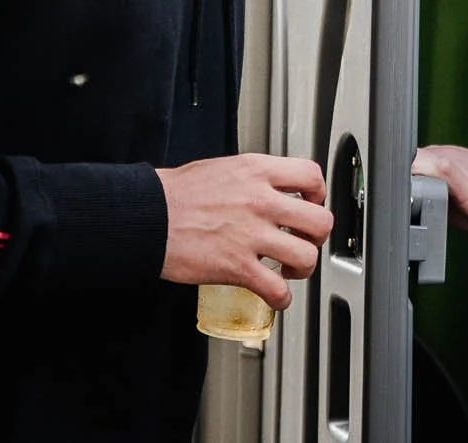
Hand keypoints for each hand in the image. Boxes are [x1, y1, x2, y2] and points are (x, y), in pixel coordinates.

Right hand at [156, 154, 332, 309]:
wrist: (147, 217)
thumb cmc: (175, 194)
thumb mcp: (221, 168)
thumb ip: (251, 178)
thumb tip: (267, 190)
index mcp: (256, 172)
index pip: (311, 175)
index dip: (319, 194)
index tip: (312, 204)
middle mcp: (261, 201)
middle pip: (320, 220)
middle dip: (316, 236)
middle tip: (303, 241)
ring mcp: (251, 235)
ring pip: (306, 256)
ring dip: (302, 268)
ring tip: (288, 269)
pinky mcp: (238, 267)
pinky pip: (277, 290)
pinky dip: (281, 298)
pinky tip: (273, 295)